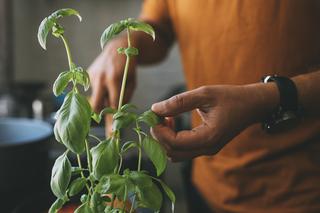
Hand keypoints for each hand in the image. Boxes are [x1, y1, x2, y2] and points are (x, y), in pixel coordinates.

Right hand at [88, 38, 135, 133]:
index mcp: (114, 80)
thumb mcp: (132, 82)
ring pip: (94, 100)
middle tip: (107, 128)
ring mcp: (91, 76)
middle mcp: (100, 78)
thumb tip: (118, 115)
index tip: (113, 136)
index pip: (113, 106)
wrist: (118, 46)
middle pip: (96, 107)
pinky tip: (105, 86)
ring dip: (101, 103)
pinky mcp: (87, 75)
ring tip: (110, 95)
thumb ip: (125, 97)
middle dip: (101, 118)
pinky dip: (99, 94)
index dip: (113, 123)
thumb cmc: (128, 66)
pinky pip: (92, 91)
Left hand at [151, 84, 277, 160]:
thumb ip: (179, 102)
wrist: (252, 105)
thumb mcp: (205, 94)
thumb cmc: (231, 97)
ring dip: (165, 138)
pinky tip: (173, 121)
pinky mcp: (206, 147)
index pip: (175, 143)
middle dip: (159, 135)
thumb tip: (155, 108)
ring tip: (167, 117)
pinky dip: (172, 138)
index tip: (154, 115)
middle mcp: (207, 149)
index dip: (159, 131)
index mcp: (209, 138)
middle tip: (158, 115)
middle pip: (172, 153)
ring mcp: (207, 150)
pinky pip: (182, 150)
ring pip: (175, 154)